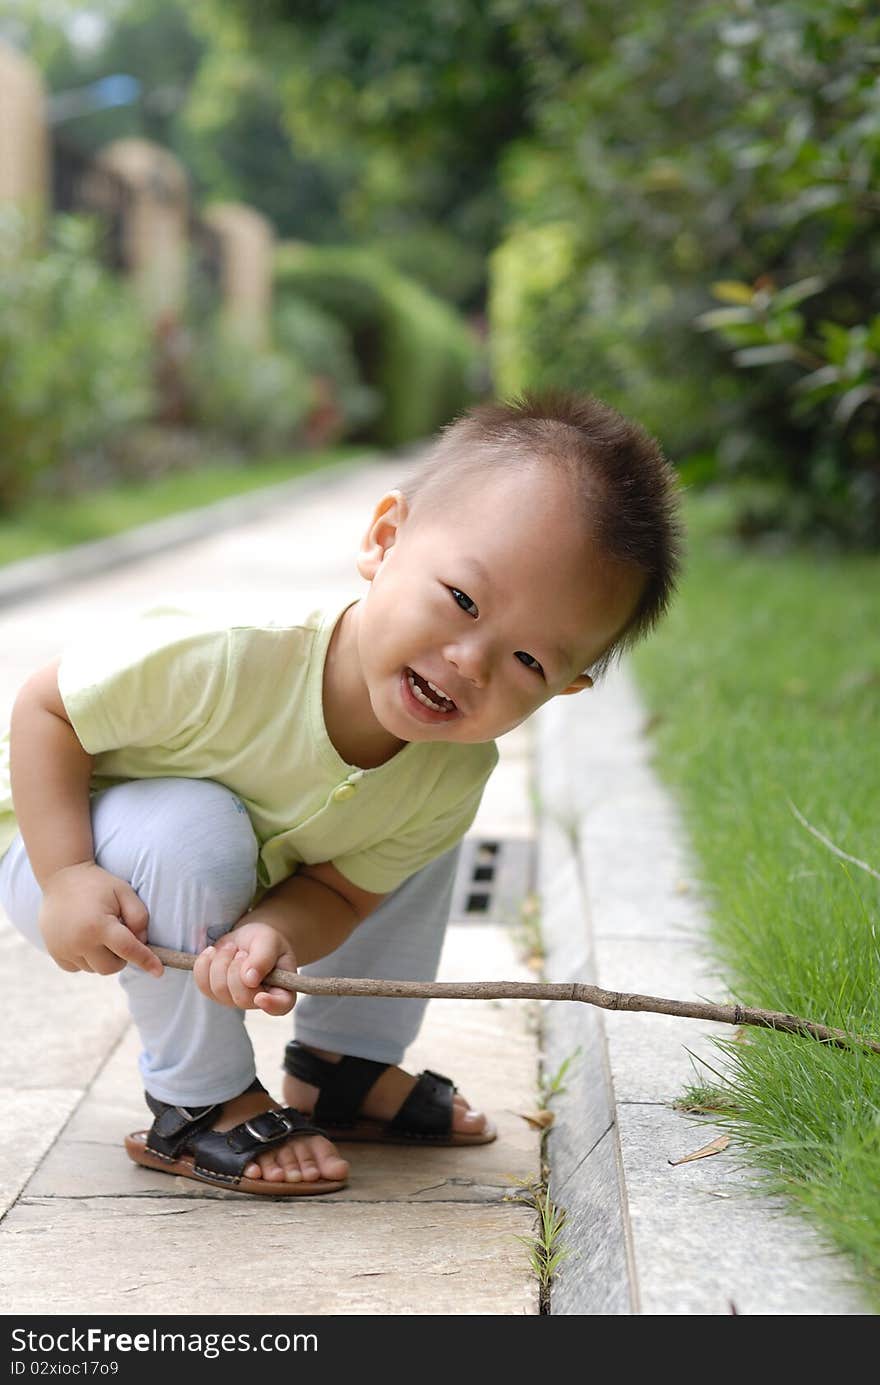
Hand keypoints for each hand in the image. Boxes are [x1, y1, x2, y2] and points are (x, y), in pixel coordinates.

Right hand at [39, 861, 160, 977]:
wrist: (62, 877)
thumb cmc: (99, 884)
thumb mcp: (125, 892)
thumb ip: (139, 917)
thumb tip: (142, 943)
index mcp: (98, 925)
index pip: (128, 950)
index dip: (146, 961)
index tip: (158, 971)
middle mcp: (79, 941)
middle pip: (110, 967)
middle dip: (121, 957)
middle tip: (119, 935)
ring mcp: (63, 948)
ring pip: (94, 969)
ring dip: (103, 957)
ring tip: (99, 932)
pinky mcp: (54, 952)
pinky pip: (77, 968)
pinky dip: (86, 959)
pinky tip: (84, 938)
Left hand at [192, 920, 297, 1015]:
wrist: (247, 939)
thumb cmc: (264, 941)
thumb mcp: (269, 940)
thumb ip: (263, 957)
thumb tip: (250, 980)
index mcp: (281, 990)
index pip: (281, 1006)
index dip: (271, 1005)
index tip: (260, 997)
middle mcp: (258, 1001)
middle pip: (242, 998)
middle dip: (236, 969)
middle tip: (242, 952)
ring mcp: (234, 1000)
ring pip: (219, 989)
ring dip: (221, 962)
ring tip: (231, 949)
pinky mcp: (215, 993)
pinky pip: (202, 984)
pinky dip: (204, 964)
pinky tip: (214, 952)